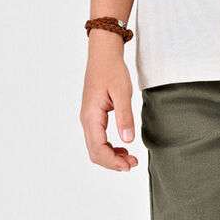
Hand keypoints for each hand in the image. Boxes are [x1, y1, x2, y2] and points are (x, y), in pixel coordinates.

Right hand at [79, 32, 139, 171]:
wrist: (103, 55)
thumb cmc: (112, 70)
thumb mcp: (122, 92)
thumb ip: (125, 116)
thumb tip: (128, 140)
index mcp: (91, 116)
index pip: (98, 149)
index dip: (113, 161)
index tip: (129, 165)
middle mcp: (86, 120)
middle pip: (95, 152)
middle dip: (112, 162)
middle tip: (133, 163)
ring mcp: (89, 118)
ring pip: (95, 147)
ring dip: (111, 156)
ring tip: (130, 158)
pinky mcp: (93, 115)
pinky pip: (98, 138)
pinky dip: (109, 147)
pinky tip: (123, 146)